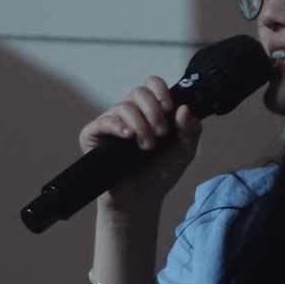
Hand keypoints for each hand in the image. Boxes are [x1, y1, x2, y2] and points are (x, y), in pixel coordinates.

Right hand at [76, 77, 201, 218]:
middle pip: (138, 92)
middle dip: (153, 111)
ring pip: (124, 107)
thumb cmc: (160, 173)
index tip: (169, 109)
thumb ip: (190, 128)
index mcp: (150, 110)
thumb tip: (183, 108)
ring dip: (141, 126)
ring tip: (147, 147)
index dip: (161, 91)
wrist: (141, 199)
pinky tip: (128, 136)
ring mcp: (111, 123)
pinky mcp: (93, 136)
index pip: (151, 84)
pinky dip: (117, 126)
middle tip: (161, 134)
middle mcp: (130, 113)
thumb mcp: (184, 150)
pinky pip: (103, 121)